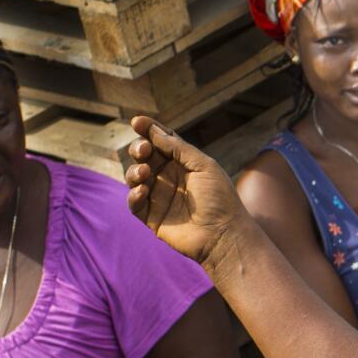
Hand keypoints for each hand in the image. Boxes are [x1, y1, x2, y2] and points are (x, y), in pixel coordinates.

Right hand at [124, 116, 250, 269]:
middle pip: (145, 156)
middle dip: (139, 149)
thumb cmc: (220, 199)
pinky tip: (142, 191)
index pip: (162, 142)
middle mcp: (169, 178)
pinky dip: (134, 195)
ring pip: (135, 177)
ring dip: (134, 171)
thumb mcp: (204, 166)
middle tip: (144, 151)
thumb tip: (155, 132)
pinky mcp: (152, 217)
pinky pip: (134, 203)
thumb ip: (179, 148)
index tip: (137, 121)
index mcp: (183, 163)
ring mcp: (159, 196)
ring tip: (145, 173)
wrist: (224, 235)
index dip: (149, 130)